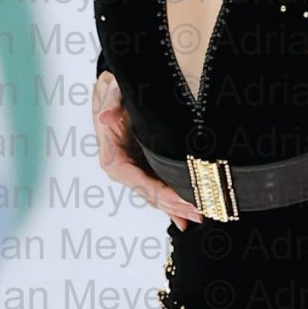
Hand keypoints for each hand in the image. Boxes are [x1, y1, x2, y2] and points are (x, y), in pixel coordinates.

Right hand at [93, 71, 203, 225]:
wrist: (111, 91)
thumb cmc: (112, 92)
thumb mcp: (111, 91)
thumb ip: (110, 104)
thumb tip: (106, 117)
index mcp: (113, 157)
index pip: (140, 183)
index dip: (163, 195)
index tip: (184, 201)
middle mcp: (122, 170)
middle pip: (151, 195)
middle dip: (176, 206)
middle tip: (201, 213)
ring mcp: (133, 171)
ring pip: (156, 196)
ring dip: (177, 208)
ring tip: (200, 215)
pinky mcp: (142, 169)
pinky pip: (158, 190)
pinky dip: (171, 204)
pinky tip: (185, 217)